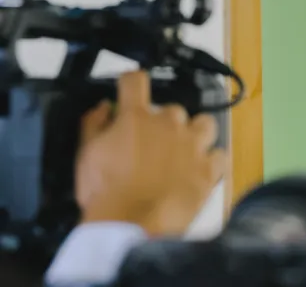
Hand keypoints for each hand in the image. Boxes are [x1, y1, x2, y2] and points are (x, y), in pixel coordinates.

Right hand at [75, 70, 225, 236]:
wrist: (132, 224)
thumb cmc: (105, 193)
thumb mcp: (86, 155)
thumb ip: (93, 124)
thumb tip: (103, 108)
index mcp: (136, 117)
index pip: (136, 81)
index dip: (132, 82)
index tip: (131, 88)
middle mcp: (168, 123)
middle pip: (172, 109)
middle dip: (163, 123)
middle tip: (153, 144)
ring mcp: (193, 144)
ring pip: (204, 124)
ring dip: (196, 134)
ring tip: (185, 150)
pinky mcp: (209, 168)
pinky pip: (219, 155)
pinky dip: (211, 161)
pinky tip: (200, 170)